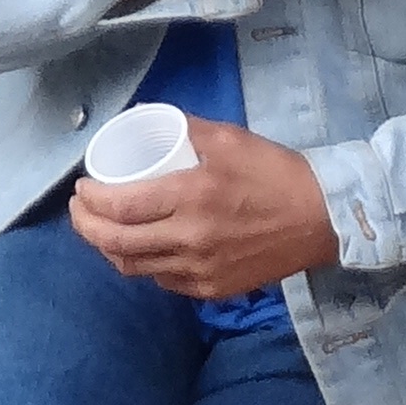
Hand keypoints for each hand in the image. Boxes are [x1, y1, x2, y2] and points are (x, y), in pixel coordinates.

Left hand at [71, 117, 333, 301]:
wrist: (323, 219)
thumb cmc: (276, 173)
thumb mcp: (230, 138)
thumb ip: (185, 127)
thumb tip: (145, 116)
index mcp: (191, 198)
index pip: (120, 207)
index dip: (90, 201)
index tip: (82, 188)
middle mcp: (190, 239)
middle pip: (116, 243)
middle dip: (86, 227)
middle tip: (81, 210)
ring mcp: (200, 270)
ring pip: (135, 267)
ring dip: (109, 249)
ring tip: (104, 230)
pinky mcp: (214, 288)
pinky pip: (164, 281)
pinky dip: (144, 265)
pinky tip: (142, 250)